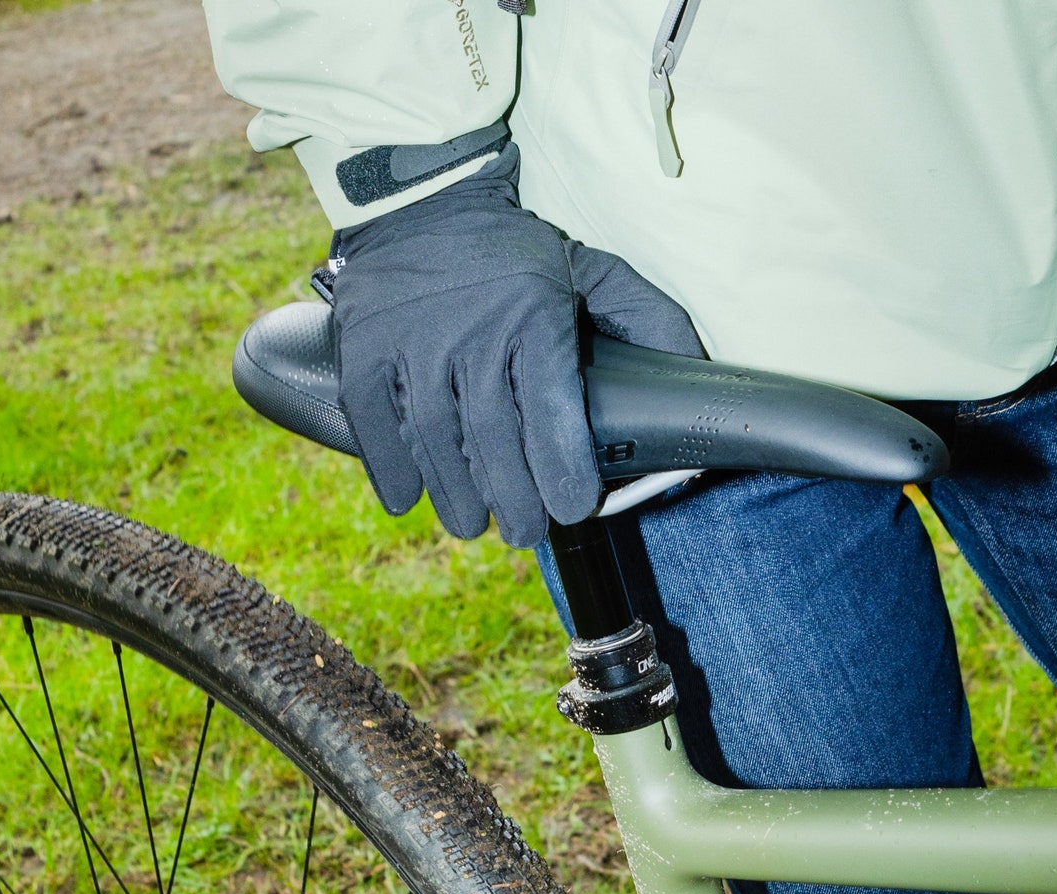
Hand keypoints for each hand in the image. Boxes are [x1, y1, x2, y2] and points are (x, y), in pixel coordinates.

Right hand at [331, 144, 702, 547]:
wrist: (420, 200)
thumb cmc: (512, 253)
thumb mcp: (588, 267)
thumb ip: (642, 316)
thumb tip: (693, 368)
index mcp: (532, 315)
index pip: (551, 410)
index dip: (563, 469)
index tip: (573, 507)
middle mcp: (471, 330)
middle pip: (493, 438)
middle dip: (515, 499)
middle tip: (526, 531)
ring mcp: (411, 342)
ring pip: (435, 440)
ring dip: (456, 495)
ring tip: (473, 523)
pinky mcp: (363, 349)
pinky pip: (376, 424)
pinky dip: (392, 470)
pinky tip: (411, 498)